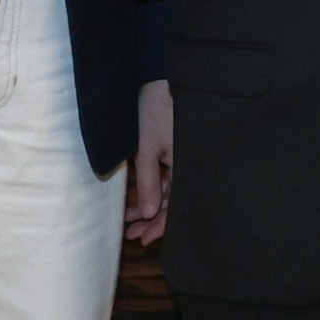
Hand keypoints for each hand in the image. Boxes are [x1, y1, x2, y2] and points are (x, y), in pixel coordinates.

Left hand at [129, 80, 173, 244]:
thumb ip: (150, 182)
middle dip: (152, 220)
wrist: (163, 80)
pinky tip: (139, 201)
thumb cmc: (158, 110)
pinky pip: (166, 178)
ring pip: (168, 192)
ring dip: (149, 206)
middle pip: (173, 202)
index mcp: (188, 166)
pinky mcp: (176, 152)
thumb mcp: (149, 148)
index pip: (177, 206)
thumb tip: (150, 212)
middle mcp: (189, 166)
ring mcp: (183, 159)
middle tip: (133, 235)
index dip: (161, 225)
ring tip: (130, 221)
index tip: (144, 239)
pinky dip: (152, 190)